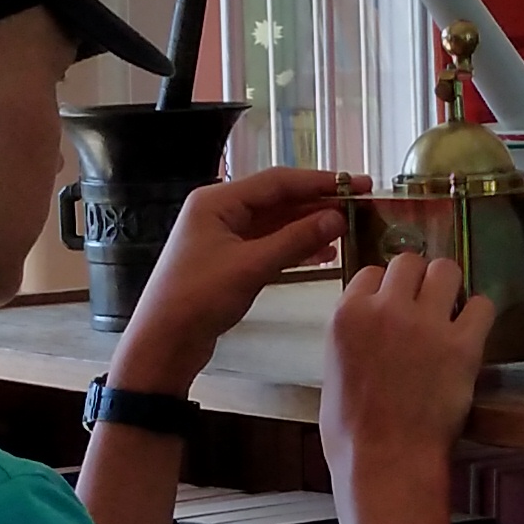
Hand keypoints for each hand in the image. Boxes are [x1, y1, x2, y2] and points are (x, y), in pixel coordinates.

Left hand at [110, 166, 348, 389]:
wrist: (163, 342)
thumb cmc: (198, 298)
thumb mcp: (251, 266)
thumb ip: (295, 240)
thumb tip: (336, 218)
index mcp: (217, 201)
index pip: (277, 182)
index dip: (320, 182)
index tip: (356, 184)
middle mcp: (220, 211)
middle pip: (278, 199)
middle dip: (318, 203)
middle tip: (360, 205)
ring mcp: (224, 236)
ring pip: (276, 223)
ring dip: (309, 226)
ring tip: (348, 229)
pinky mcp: (229, 260)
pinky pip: (268, 244)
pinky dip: (295, 247)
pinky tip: (324, 253)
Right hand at [321, 249, 488, 492]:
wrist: (386, 462)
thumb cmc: (351, 432)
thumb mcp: (333, 372)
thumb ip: (351, 338)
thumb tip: (368, 327)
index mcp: (348, 316)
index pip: (371, 272)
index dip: (384, 288)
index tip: (393, 305)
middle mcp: (386, 309)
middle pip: (409, 261)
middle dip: (417, 280)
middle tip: (424, 305)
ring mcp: (426, 325)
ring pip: (447, 270)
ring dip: (449, 287)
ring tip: (450, 311)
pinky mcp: (463, 345)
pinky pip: (482, 305)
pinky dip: (478, 316)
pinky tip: (471, 332)